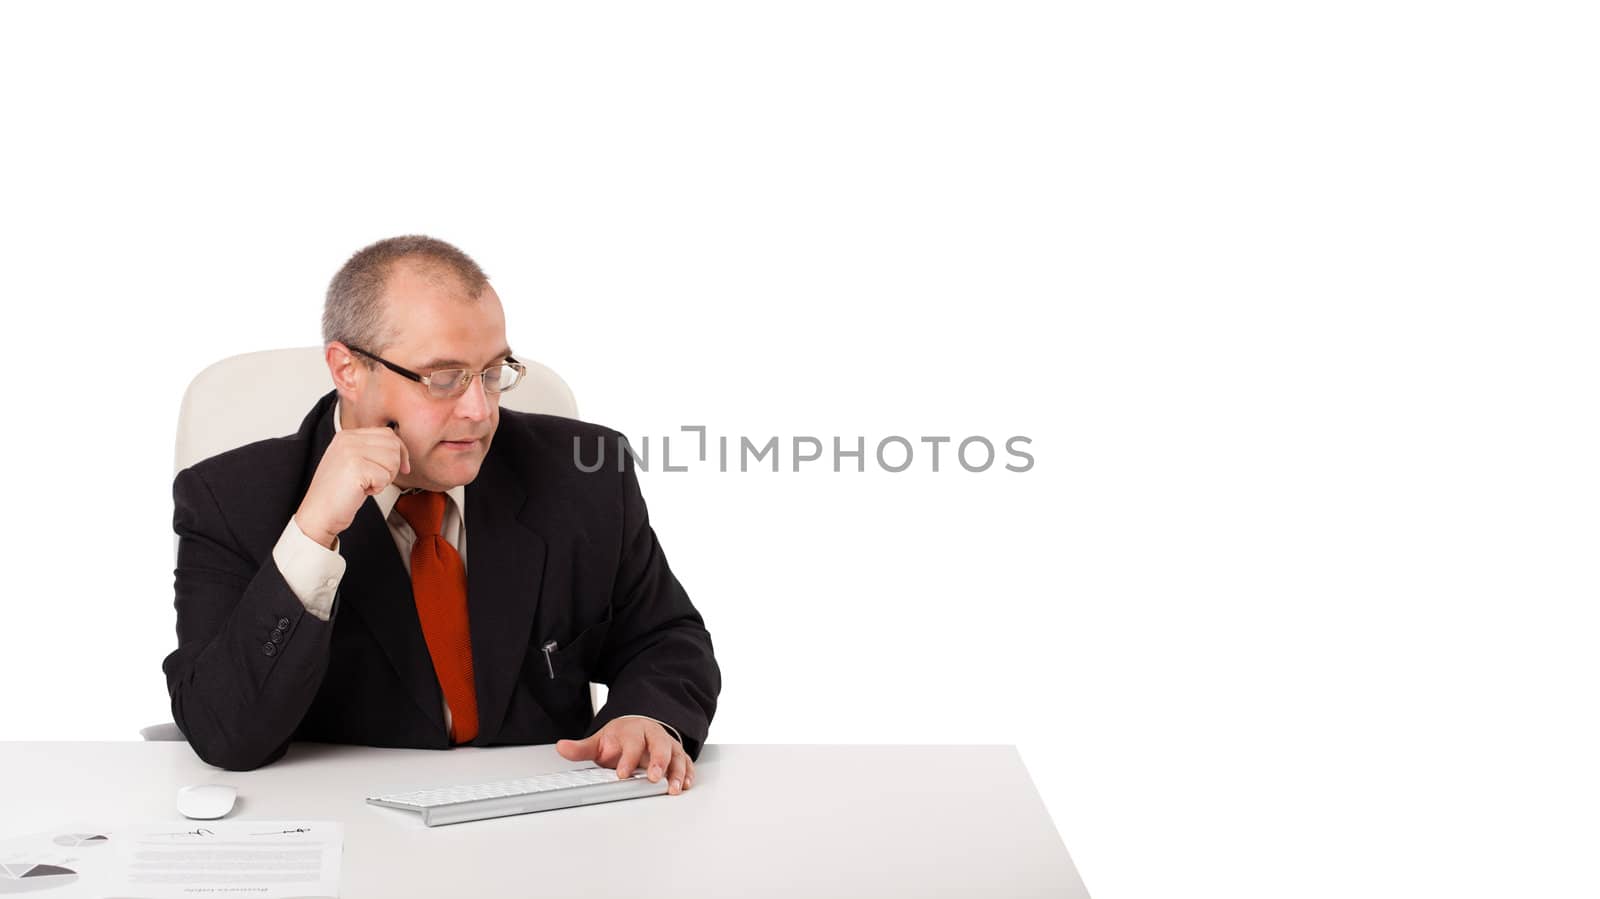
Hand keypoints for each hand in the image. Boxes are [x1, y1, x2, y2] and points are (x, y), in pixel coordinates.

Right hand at [294, 426, 410, 548]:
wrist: (318, 514)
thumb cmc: (338, 493)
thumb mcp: (353, 463)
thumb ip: (371, 450)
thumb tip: (401, 451)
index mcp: (347, 436)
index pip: (388, 434)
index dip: (400, 453)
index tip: (401, 468)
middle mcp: (348, 439)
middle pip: (394, 445)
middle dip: (393, 467)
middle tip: (376, 480)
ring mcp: (350, 452)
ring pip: (392, 460)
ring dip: (385, 478)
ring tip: (366, 485)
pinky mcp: (356, 468)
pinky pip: (385, 476)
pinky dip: (378, 489)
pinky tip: (362, 491)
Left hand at [556, 718, 694, 794]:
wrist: (638, 727)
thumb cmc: (620, 738)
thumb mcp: (600, 741)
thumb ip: (581, 748)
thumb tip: (561, 748)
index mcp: (633, 730)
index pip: (632, 742)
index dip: (628, 758)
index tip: (622, 774)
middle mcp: (653, 735)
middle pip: (659, 745)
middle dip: (658, 762)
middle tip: (653, 778)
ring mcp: (668, 745)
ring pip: (676, 755)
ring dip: (677, 772)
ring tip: (674, 788)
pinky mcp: (678, 755)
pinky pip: (687, 762)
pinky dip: (688, 773)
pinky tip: (686, 784)